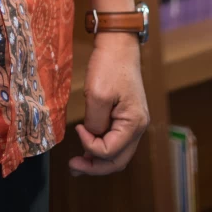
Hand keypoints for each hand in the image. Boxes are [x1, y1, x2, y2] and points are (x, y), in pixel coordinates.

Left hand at [69, 33, 148, 176]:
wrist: (118, 43)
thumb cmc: (109, 65)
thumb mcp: (97, 94)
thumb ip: (95, 122)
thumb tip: (92, 135)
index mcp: (134, 123)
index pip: (110, 151)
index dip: (90, 146)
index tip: (77, 129)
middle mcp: (138, 127)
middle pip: (117, 160)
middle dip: (95, 167)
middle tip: (73, 168)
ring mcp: (133, 121)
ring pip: (118, 152)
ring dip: (98, 160)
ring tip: (78, 164)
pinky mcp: (126, 115)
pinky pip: (116, 139)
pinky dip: (102, 147)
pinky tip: (88, 147)